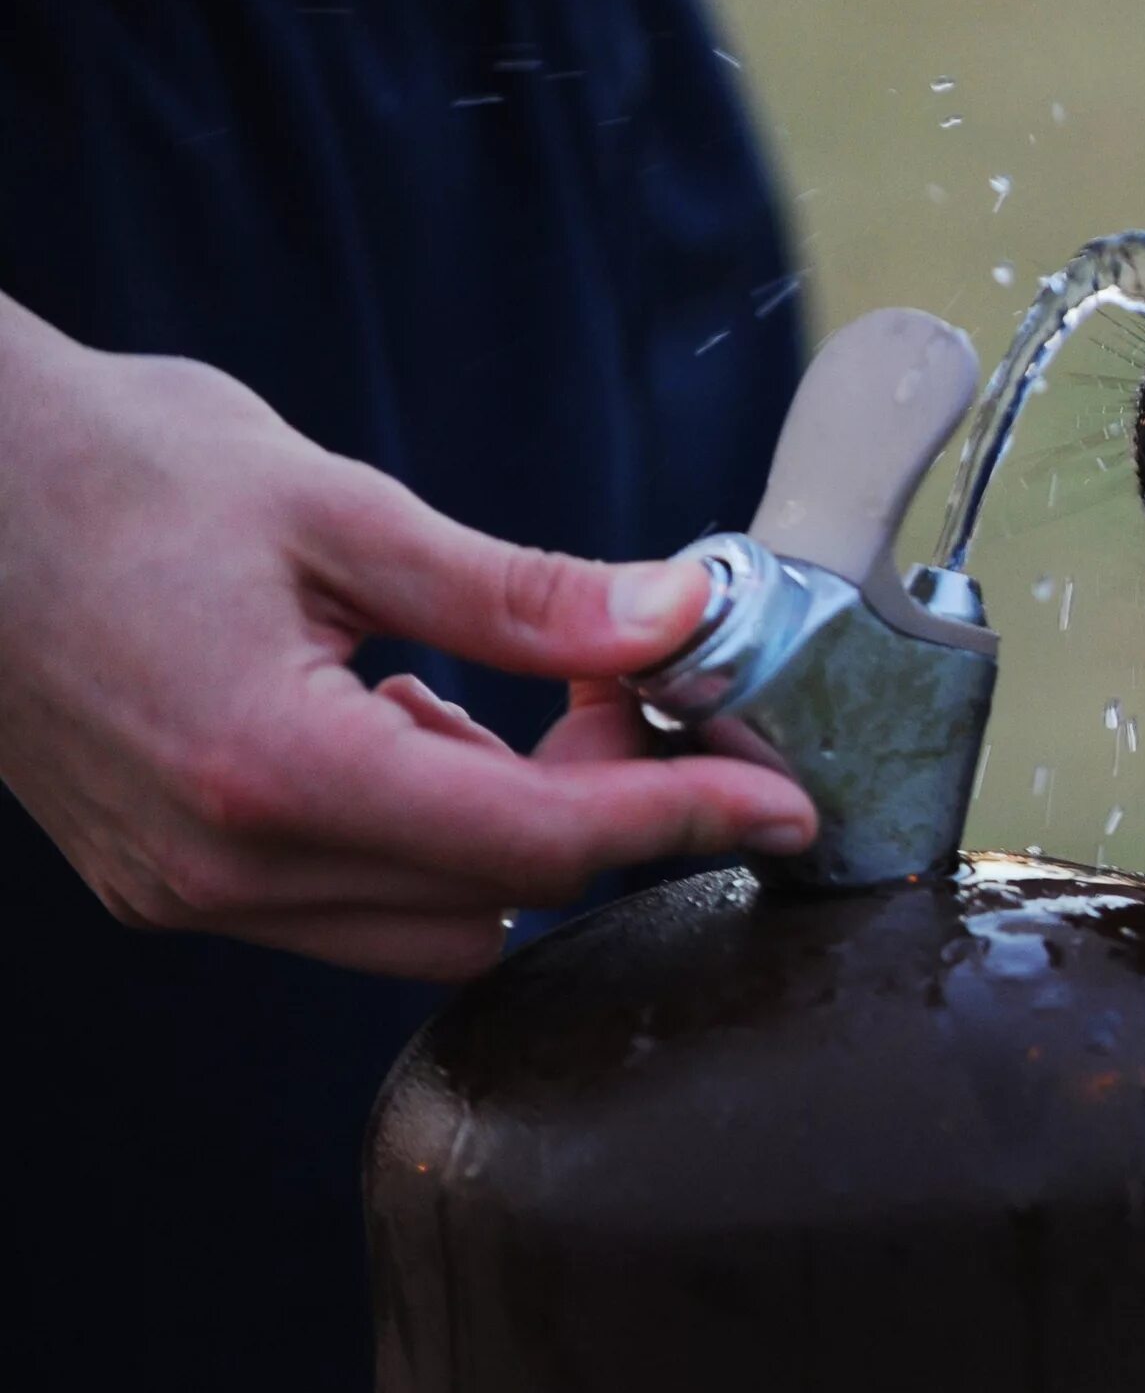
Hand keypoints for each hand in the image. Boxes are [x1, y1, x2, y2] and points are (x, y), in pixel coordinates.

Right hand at [0, 295, 816, 979]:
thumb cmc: (110, 467)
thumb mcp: (336, 507)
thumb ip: (517, 589)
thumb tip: (678, 616)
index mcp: (269, 769)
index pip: (539, 839)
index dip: (682, 816)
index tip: (786, 800)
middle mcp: (222, 864)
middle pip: (499, 900)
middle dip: (599, 813)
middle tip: (625, 691)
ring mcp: (184, 888)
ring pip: (430, 924)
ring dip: (507, 830)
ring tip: (491, 691)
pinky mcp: (166, 881)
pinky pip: (348, 904)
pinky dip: (422, 831)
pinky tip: (402, 716)